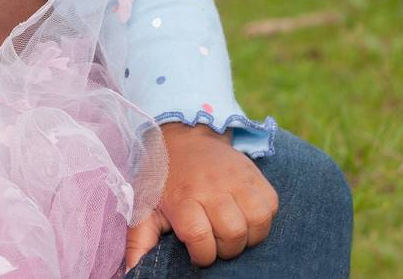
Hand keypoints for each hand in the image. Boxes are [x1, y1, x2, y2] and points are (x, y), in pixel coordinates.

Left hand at [124, 123, 278, 268]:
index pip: (200, 238)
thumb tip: (131, 271)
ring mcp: (236, 179)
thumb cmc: (163, 178)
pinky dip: (262, 218)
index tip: (197, 253)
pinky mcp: (255, 174)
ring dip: (249, 236)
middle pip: (232, 233)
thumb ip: (140, 241)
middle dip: (226, 248)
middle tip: (215, 241)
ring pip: (257, 222)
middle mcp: (211, 188)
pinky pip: (271, 206)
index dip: (202, 255)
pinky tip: (245, 217)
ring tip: (233, 232)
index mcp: (182, 198)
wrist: (182, 137)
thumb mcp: (146, 207)